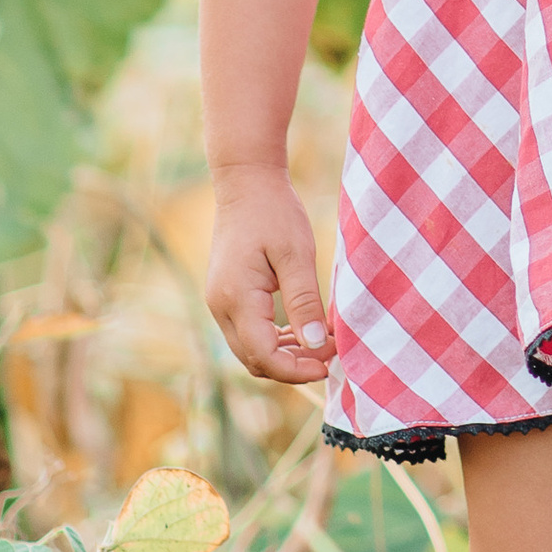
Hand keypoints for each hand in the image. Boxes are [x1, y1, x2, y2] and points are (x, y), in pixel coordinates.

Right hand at [206, 171, 334, 382]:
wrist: (247, 182)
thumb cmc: (274, 212)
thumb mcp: (297, 254)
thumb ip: (304, 301)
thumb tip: (315, 345)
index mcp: (236, 298)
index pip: (263, 355)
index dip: (296, 369)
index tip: (328, 365)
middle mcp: (221, 306)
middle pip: (254, 359)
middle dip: (293, 365)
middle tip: (331, 353)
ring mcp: (220, 302)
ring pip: (250, 349)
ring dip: (284, 354)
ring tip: (322, 343)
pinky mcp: (227, 295)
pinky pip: (249, 331)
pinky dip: (274, 338)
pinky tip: (302, 329)